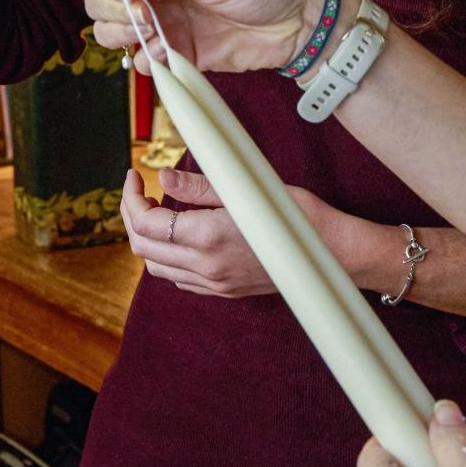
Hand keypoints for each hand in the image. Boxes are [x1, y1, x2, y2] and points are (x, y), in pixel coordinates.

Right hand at [86, 0, 333, 75]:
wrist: (300, 23)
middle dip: (112, 11)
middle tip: (141, 19)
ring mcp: (164, 20)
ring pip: (113, 32)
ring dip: (121, 37)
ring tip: (152, 36)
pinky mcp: (177, 51)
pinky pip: (143, 60)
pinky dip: (145, 61)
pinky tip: (166, 53)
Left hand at [122, 167, 375, 297]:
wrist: (334, 253)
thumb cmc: (299, 214)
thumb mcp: (248, 188)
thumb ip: (200, 185)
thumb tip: (162, 176)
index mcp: (208, 236)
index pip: (145, 223)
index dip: (131, 197)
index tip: (135, 176)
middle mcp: (206, 266)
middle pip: (142, 247)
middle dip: (132, 216)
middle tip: (140, 190)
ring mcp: (215, 283)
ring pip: (156, 267)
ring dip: (147, 239)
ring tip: (157, 209)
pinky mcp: (225, 291)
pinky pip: (179, 279)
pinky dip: (167, 256)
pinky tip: (180, 234)